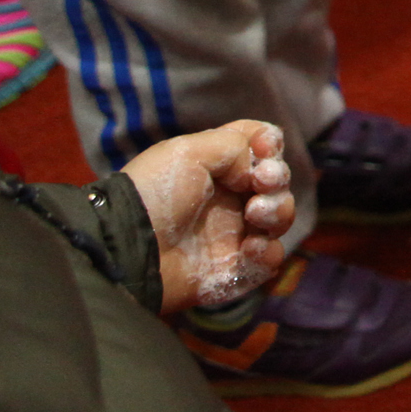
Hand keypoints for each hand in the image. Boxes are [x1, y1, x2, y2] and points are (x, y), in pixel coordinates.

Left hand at [121, 120, 294, 314]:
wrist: (130, 248)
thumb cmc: (155, 193)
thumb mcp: (188, 151)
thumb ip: (235, 146)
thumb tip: (256, 172)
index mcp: (217, 166)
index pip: (260, 146)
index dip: (270, 144)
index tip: (264, 150)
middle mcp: (229, 197)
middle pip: (277, 181)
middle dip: (277, 178)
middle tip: (261, 183)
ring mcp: (234, 233)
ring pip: (280, 217)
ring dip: (277, 211)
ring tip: (254, 215)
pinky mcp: (235, 267)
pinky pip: (271, 258)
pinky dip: (269, 251)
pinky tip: (249, 248)